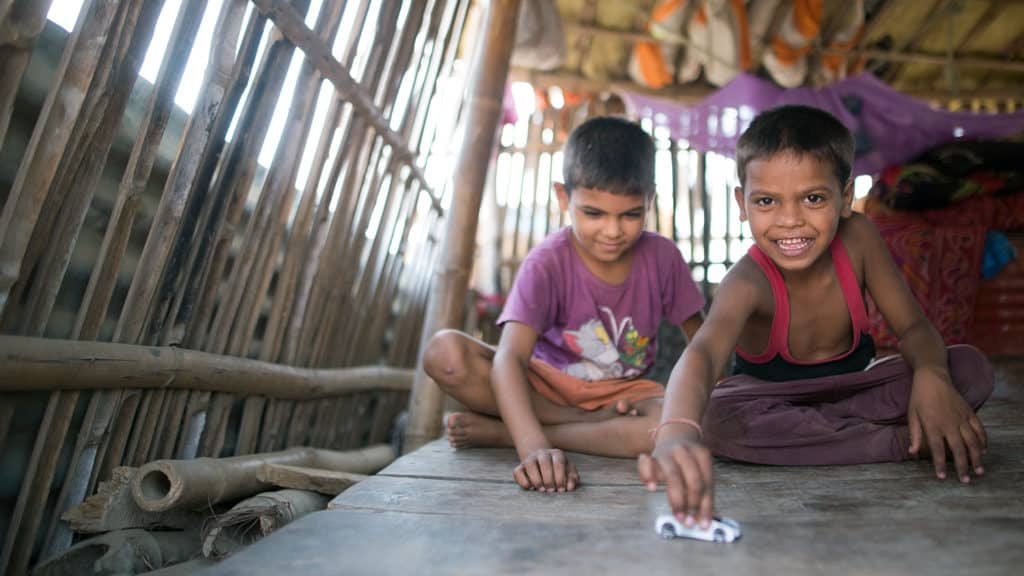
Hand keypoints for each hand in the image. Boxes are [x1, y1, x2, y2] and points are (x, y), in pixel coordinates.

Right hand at [513, 448, 578, 491]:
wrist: (542, 463)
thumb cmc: (559, 471)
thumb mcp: (568, 473)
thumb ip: (572, 478)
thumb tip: (570, 487)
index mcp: (556, 454)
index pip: (559, 462)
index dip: (560, 477)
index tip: (561, 489)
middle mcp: (542, 453)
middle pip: (544, 461)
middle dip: (548, 479)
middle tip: (551, 490)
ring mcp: (530, 459)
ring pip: (530, 464)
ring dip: (536, 479)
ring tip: (541, 490)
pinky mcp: (520, 467)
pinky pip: (517, 472)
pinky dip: (523, 481)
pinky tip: (530, 487)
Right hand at [637, 428, 713, 527]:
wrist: (675, 433)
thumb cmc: (690, 460)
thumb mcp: (701, 469)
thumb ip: (703, 491)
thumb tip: (703, 521)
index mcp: (702, 455)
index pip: (707, 483)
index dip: (706, 505)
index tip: (703, 524)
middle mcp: (685, 451)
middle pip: (693, 479)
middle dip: (692, 503)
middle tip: (689, 521)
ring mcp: (667, 452)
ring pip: (673, 475)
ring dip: (676, 498)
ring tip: (677, 515)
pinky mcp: (651, 455)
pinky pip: (645, 463)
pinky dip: (647, 474)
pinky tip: (651, 487)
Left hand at [907, 368, 987, 482]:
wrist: (933, 377)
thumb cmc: (919, 397)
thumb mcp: (911, 415)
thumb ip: (914, 434)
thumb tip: (912, 452)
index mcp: (933, 425)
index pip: (937, 449)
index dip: (939, 465)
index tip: (942, 477)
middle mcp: (949, 423)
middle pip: (958, 449)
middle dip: (962, 467)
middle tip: (965, 481)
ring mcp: (962, 418)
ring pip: (973, 442)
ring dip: (976, 458)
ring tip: (979, 471)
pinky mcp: (970, 412)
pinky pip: (980, 429)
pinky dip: (983, 441)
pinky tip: (983, 451)